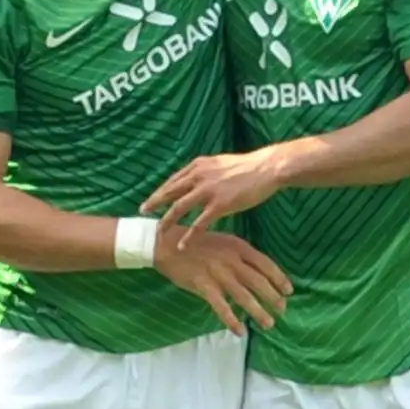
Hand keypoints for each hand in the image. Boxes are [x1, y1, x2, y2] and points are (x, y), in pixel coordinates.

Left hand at [143, 150, 284, 243]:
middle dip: (154, 203)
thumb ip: (207, 171)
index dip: (160, 191)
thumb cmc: (249, 167)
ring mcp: (208, 191)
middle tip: (142, 213)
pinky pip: (199, 223)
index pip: (173, 180)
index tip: (152, 200)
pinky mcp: (220, 204)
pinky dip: (189, 235)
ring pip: (179, 208)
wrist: (267, 168)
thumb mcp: (221, 163)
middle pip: (169, 192)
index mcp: (199, 166)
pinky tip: (183, 245)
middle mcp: (199, 176)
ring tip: (159, 233)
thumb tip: (199, 177)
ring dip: (167, 221)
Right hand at [153, 228, 292, 334]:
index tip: (289, 290)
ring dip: (258, 311)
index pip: (266, 264)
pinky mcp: (203, 284)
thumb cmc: (195, 242)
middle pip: (258, 282)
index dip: (279, 278)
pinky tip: (240, 331)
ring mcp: (218, 273)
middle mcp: (232, 260)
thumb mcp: (223, 241)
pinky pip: (221, 306)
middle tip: (282, 309)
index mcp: (238, 247)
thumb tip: (256, 269)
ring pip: (244, 296)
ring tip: (269, 324)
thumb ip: (240, 254)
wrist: (165, 243)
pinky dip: (232, 320)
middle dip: (273, 297)